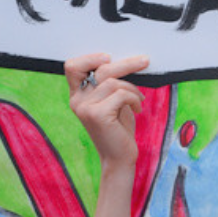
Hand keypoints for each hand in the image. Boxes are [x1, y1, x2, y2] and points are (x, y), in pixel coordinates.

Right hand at [65, 53, 148, 168]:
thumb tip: (125, 61)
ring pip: (113, 81)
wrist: (119, 159)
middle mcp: (77, 101)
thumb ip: (111, 85)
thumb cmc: (118, 130)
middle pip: (99, 68)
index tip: (109, 58)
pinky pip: (121, 94)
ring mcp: (85, 108)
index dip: (90, 58)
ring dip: (132, 89)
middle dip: (126, 64)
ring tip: (138, 100)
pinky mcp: (97, 114)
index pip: (73, 67)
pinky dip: (134, 99)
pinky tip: (137, 109)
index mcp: (78, 96)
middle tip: (144, 61)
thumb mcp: (113, 102)